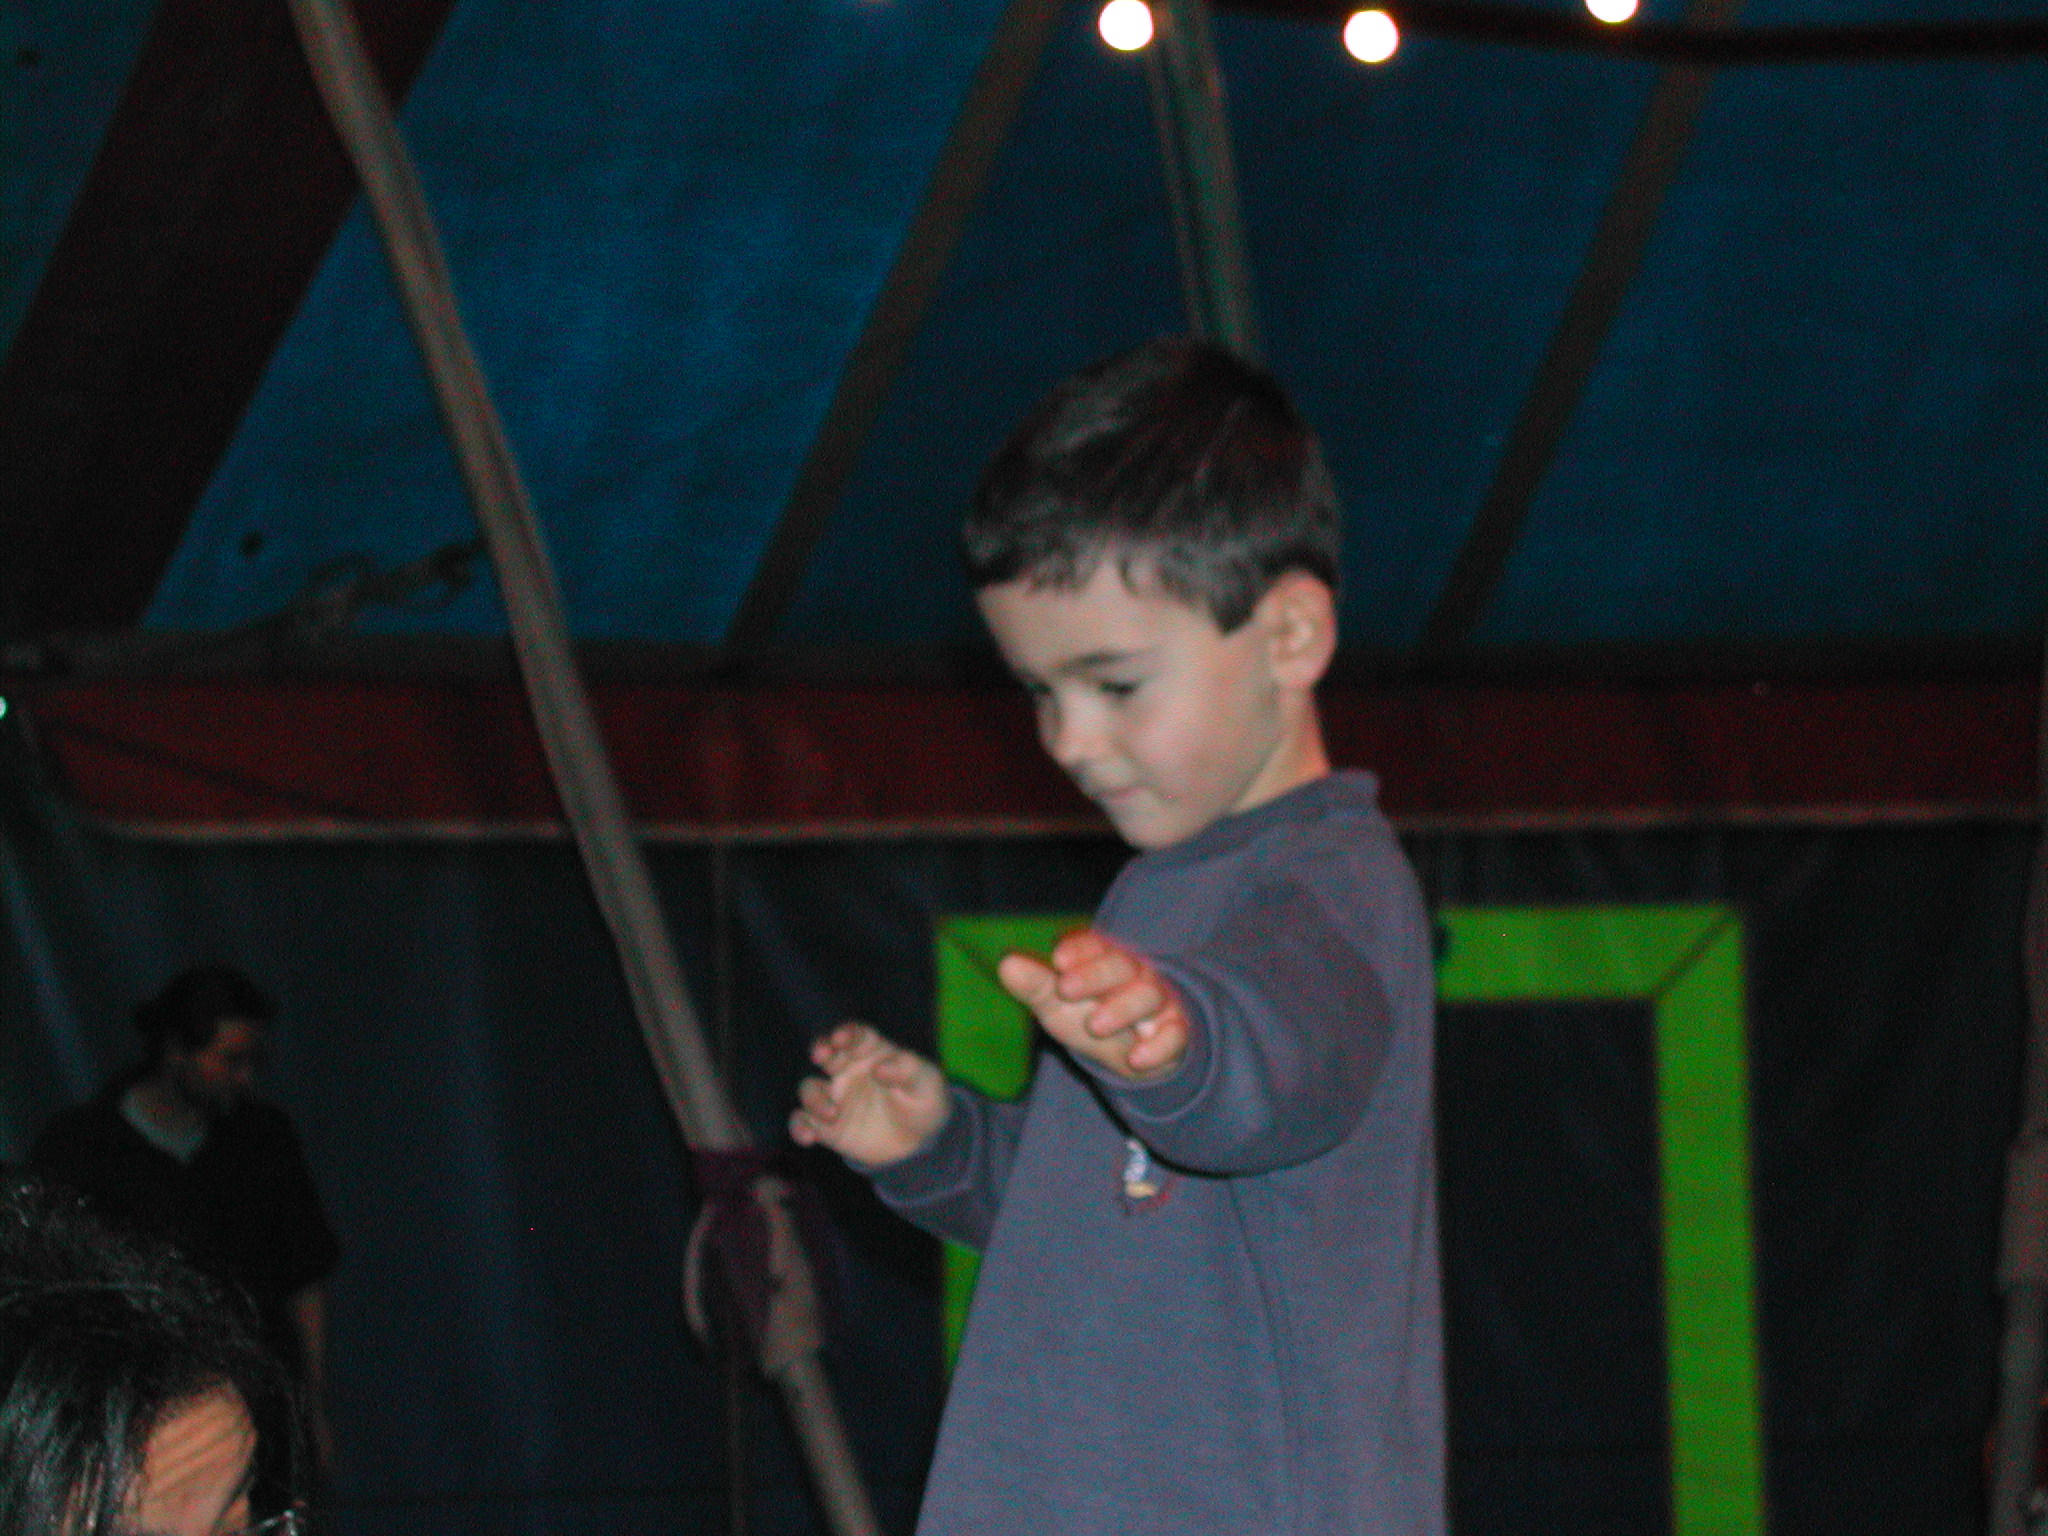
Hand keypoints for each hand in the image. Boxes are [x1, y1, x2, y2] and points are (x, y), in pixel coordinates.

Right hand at [789, 1022, 948, 1166]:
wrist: (918, 1142)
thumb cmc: (923, 1101)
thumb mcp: (927, 1083)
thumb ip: (908, 1070)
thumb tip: (880, 1068)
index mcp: (871, 1051)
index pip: (855, 1034)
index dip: (846, 1032)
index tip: (841, 1038)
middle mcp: (847, 1068)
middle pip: (825, 1052)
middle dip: (820, 1049)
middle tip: (822, 1053)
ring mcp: (834, 1096)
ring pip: (810, 1088)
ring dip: (814, 1098)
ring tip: (832, 1114)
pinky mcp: (825, 1125)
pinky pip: (804, 1121)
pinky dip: (799, 1127)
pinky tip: (807, 1136)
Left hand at [998, 929, 1188, 1083]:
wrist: (1135, 1054)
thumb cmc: (1090, 1016)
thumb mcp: (1059, 1005)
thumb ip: (1036, 986)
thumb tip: (1007, 963)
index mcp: (1102, 960)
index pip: (1093, 945)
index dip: (1078, 950)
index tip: (1058, 961)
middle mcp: (1133, 974)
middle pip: (1120, 965)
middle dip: (1094, 975)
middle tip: (1066, 989)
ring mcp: (1157, 1002)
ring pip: (1148, 995)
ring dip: (1122, 1008)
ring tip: (1094, 1025)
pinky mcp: (1174, 1031)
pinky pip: (1174, 1034)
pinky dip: (1157, 1046)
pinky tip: (1137, 1059)